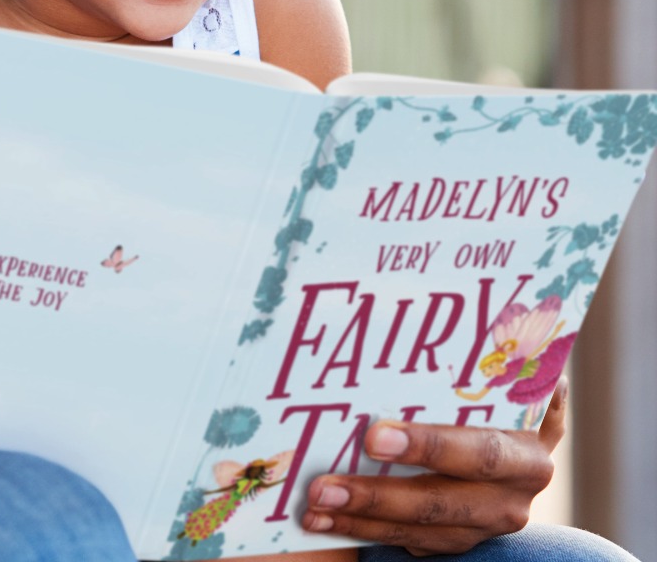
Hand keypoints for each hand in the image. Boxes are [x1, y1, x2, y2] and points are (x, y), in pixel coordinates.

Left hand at [301, 376, 566, 554]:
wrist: (527, 446)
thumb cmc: (503, 392)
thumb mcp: (509, 377)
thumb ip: (495, 356)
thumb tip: (488, 303)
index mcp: (527, 451)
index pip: (477, 452)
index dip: (428, 447)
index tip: (373, 436)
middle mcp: (513, 496)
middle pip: (441, 501)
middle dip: (378, 495)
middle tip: (324, 485)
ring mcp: (487, 525)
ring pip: (420, 530)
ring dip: (361, 519)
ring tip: (314, 504)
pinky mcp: (461, 541)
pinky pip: (411, 543)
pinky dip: (364, 531)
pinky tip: (322, 520)